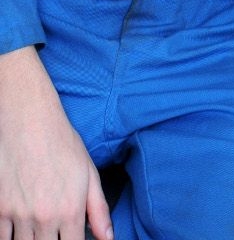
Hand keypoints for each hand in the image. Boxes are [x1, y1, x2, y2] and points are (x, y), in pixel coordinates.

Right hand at [0, 46, 112, 239]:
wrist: (29, 120)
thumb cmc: (61, 143)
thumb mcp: (88, 172)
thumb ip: (98, 209)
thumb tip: (108, 238)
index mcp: (71, 209)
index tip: (72, 237)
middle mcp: (45, 217)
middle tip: (55, 230)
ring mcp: (19, 215)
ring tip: (40, 227)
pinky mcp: (0, 209)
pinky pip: (3, 238)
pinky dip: (11, 237)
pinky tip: (21, 227)